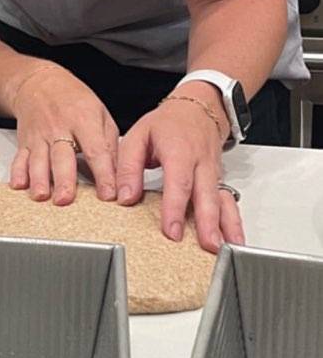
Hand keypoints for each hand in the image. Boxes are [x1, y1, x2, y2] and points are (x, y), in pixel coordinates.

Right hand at [9, 63, 118, 204]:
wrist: (40, 83)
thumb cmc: (73, 100)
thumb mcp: (100, 113)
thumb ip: (110, 144)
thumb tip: (119, 175)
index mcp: (83, 120)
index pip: (96, 150)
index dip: (103, 174)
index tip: (109, 194)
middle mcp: (59, 128)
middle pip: (62, 157)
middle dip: (63, 179)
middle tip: (66, 200)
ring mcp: (39, 135)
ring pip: (38, 160)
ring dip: (39, 179)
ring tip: (42, 196)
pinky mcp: (24, 142)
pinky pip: (19, 158)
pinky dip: (17, 172)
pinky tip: (19, 185)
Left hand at [116, 101, 243, 252]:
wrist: (199, 108)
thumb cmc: (168, 124)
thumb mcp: (138, 136)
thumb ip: (128, 167)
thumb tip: (124, 197)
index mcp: (179, 151)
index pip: (178, 182)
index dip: (175, 208)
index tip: (171, 231)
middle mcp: (201, 163)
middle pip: (207, 195)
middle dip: (208, 223)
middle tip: (207, 245)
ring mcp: (214, 173)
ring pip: (223, 201)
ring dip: (227, 226)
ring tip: (224, 248)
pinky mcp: (220, 181)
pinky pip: (229, 202)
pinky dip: (234, 222)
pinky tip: (233, 240)